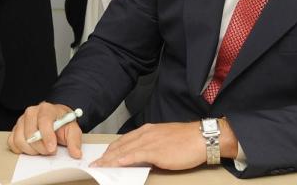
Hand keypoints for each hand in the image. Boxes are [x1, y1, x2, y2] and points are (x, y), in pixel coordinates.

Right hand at [7, 102, 81, 158]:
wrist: (55, 120)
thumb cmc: (62, 124)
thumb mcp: (72, 130)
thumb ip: (74, 141)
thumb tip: (76, 153)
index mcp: (46, 109)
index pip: (44, 120)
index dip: (47, 136)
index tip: (52, 148)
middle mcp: (31, 112)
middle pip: (30, 132)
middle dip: (40, 147)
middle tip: (49, 151)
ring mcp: (21, 120)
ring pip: (19, 139)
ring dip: (31, 150)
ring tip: (41, 150)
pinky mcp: (15, 129)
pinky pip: (12, 142)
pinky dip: (21, 149)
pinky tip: (31, 149)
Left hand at [89, 121, 204, 169]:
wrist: (201, 137)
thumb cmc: (187, 140)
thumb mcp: (165, 139)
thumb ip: (153, 145)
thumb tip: (145, 156)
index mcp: (148, 130)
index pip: (124, 140)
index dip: (111, 149)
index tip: (103, 156)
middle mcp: (146, 134)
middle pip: (120, 145)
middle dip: (106, 155)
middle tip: (96, 163)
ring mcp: (150, 142)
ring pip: (124, 150)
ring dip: (110, 160)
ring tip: (99, 166)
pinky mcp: (156, 151)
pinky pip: (135, 155)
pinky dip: (123, 160)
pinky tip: (115, 164)